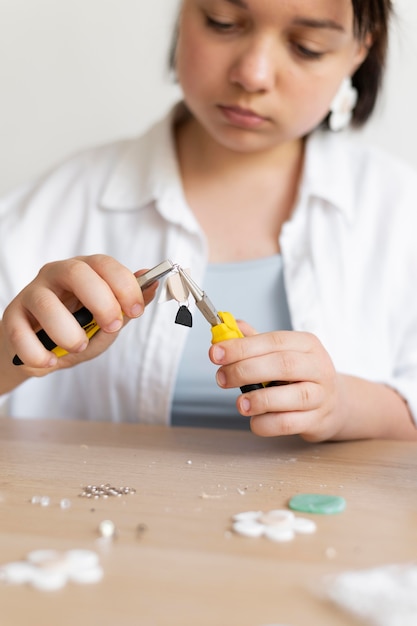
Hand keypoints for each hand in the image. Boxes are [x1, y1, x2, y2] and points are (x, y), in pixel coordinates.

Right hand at [2, 255, 156, 375]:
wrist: (40, 349)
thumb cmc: (77, 330)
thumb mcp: (107, 321)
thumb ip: (127, 306)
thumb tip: (153, 284)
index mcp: (84, 271)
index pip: (104, 264)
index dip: (124, 284)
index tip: (136, 310)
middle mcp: (56, 275)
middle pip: (77, 272)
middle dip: (101, 301)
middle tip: (112, 326)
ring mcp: (31, 294)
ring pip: (45, 303)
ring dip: (67, 331)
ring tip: (78, 347)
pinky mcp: (12, 317)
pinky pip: (20, 333)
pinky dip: (38, 352)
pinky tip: (50, 361)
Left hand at [209, 322, 342, 441]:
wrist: (335, 404)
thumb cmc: (301, 375)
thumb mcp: (282, 352)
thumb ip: (254, 341)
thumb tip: (226, 328)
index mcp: (307, 344)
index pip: (273, 341)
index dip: (242, 347)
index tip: (216, 353)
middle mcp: (318, 367)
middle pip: (282, 364)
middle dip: (246, 370)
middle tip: (222, 378)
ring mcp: (321, 395)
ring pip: (291, 396)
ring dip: (259, 400)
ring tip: (240, 404)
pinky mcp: (317, 420)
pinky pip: (289, 423)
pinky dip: (267, 424)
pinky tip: (255, 420)